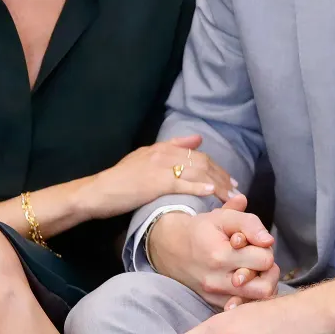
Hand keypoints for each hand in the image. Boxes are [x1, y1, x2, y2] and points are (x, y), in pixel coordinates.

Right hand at [86, 136, 235, 218]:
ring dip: (216, 183)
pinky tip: (211, 193)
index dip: (216, 166)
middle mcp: (163, 154)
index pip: (196, 154)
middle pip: (201, 162)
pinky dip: (198, 187)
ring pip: (196, 172)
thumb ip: (171, 147)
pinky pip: (182, 183)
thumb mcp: (144, 157)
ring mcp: (160, 167)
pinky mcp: (155, 182)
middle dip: (221, 175)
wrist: (99, 191)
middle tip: (235, 188)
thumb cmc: (120, 179)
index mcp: (161, 148)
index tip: (229, 178)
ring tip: (230, 194)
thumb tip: (197, 139)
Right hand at [147, 193, 277, 308]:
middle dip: (268, 271)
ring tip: (253, 269)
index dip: (265, 248)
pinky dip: (248, 294)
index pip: (265, 260)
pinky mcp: (213, 302)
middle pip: (264, 287)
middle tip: (259, 259)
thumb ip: (250, 224)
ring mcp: (215, 294)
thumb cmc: (202, 229)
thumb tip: (268, 241)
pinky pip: (241, 305)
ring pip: (255, 300)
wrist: (170, 245)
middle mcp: (217, 280)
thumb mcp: (224, 217)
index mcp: (221, 255)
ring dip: (260, 283)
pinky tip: (244, 281)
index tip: (254, 243)